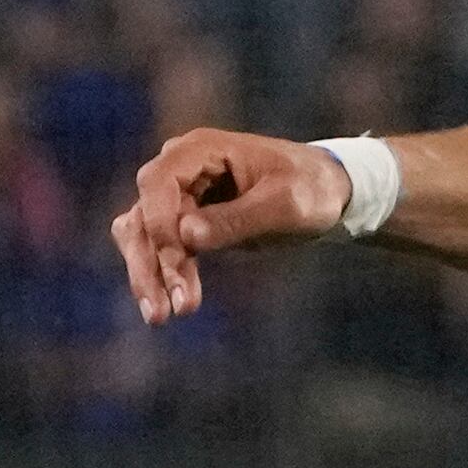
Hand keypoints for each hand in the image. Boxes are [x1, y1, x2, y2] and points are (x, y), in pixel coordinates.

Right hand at [112, 128, 351, 322]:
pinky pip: (159, 248)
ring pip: (141, 235)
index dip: (160, 224)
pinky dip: (159, 275)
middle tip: (162, 310)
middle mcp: (180, 168)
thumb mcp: (286, 204)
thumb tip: (186, 235)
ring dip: (148, 275)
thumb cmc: (311, 189)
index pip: (158, 184)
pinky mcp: (184, 220)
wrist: (326, 191)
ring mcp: (178, 194)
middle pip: (142, 213)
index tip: (178, 260)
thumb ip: (239, 218)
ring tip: (159, 317)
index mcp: (200, 150)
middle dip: (150, 262)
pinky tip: (165, 309)